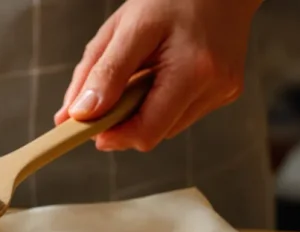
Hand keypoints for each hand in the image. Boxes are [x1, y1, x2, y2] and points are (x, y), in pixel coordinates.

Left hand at [54, 0, 261, 151]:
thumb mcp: (126, 28)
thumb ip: (100, 74)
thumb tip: (75, 115)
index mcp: (193, 70)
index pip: (146, 132)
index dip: (111, 135)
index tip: (86, 127)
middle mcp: (215, 87)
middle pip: (153, 133)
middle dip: (123, 120)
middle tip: (107, 93)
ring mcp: (222, 91)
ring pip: (164, 126)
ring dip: (141, 111)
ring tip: (140, 74)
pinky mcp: (225, 91)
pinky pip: (179, 113)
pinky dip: (159, 101)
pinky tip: (159, 74)